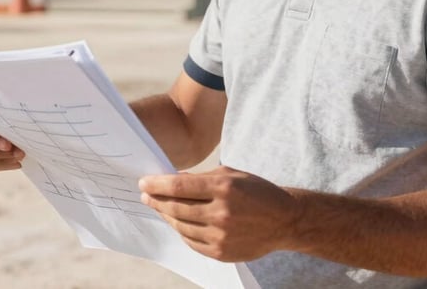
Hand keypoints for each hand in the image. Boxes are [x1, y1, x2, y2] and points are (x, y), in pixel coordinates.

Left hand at [138, 166, 302, 260]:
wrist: (283, 220)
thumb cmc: (256, 191)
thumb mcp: (230, 174)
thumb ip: (201, 178)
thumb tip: (172, 180)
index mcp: (223, 187)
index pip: (179, 186)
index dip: (157, 185)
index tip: (144, 182)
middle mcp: (221, 212)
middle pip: (177, 207)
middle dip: (156, 200)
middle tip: (145, 195)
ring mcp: (221, 235)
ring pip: (182, 226)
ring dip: (167, 216)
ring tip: (160, 208)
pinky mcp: (222, 253)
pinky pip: (192, 242)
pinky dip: (182, 231)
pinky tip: (178, 222)